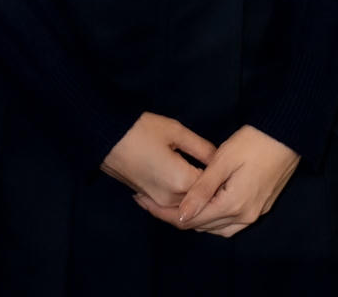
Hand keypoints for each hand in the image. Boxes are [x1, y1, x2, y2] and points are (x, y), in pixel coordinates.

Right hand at [101, 113, 215, 217]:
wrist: (106, 138)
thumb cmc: (141, 130)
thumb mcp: (176, 131)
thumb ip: (202, 148)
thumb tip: (220, 159)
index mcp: (182, 181)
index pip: (213, 187)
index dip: (223, 177)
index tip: (232, 167)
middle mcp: (172, 199)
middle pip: (202, 201)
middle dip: (213, 190)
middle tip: (225, 175)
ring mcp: (159, 203)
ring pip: (188, 207)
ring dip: (199, 197)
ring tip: (210, 179)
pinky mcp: (150, 201)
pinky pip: (174, 206)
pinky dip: (185, 199)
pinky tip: (191, 185)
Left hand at [160, 125, 300, 237]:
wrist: (289, 135)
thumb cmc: (254, 142)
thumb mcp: (223, 161)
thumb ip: (201, 190)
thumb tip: (181, 215)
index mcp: (233, 205)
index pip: (192, 219)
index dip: (165, 214)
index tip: (144, 202)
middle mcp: (245, 216)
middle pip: (203, 227)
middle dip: (177, 217)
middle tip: (154, 202)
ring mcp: (255, 214)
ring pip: (218, 228)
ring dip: (197, 221)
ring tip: (175, 206)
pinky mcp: (261, 207)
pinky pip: (231, 223)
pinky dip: (214, 218)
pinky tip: (204, 206)